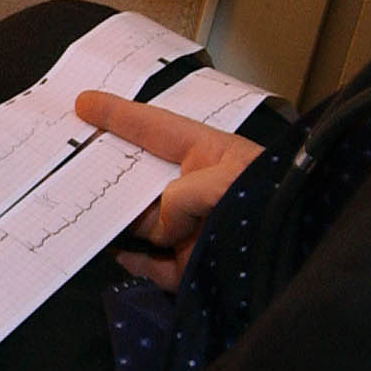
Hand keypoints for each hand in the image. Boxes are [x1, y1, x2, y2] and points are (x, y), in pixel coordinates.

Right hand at [75, 89, 262, 290]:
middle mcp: (196, 190)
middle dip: (108, 172)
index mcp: (208, 155)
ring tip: (82, 213)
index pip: (154, 128)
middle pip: (140, 179)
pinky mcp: (193, 268)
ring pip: (141, 224)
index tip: (83, 102)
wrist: (301, 261)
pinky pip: (153, 267)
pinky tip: (118, 254)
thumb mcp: (225, 182)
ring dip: (116, 221)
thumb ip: (179, 197)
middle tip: (69, 166)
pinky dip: (135, 263)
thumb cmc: (273, 203)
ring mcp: (193, 230)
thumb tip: (159, 229)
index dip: (118, 114)